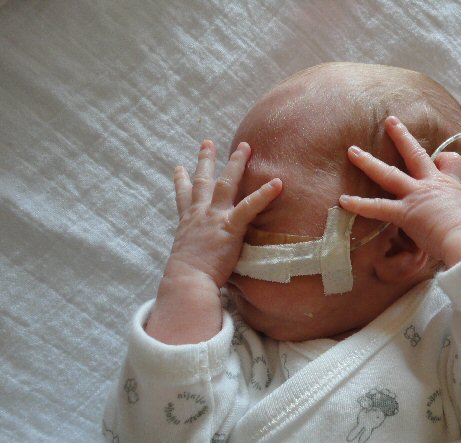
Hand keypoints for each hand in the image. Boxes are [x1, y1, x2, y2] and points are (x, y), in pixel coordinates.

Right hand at [165, 140, 282, 287]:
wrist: (188, 280)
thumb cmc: (188, 278)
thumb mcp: (187, 259)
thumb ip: (197, 251)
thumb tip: (201, 261)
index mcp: (188, 223)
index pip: (184, 197)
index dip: (181, 181)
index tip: (180, 168)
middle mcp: (199, 214)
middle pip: (203, 181)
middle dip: (206, 160)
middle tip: (207, 142)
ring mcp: (215, 217)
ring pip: (226, 183)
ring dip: (236, 162)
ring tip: (246, 146)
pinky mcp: (231, 226)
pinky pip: (251, 206)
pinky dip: (265, 194)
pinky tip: (278, 183)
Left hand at [339, 116, 460, 266]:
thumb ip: (459, 194)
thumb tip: (458, 182)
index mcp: (446, 186)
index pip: (447, 165)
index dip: (444, 160)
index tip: (443, 156)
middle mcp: (429, 185)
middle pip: (414, 155)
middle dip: (401, 136)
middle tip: (389, 121)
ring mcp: (415, 196)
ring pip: (388, 174)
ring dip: (368, 162)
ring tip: (352, 151)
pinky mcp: (404, 212)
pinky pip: (377, 207)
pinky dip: (359, 204)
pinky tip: (343, 200)